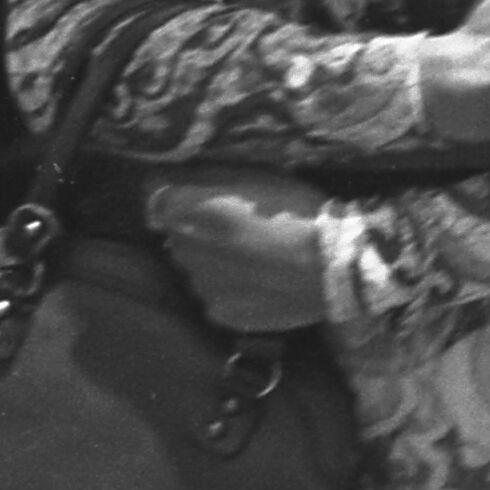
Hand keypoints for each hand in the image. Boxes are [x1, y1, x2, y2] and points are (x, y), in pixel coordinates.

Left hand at [148, 169, 336, 334]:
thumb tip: (171, 178)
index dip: (173, 189)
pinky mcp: (219, 313)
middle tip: (238, 225)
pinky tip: (261, 280)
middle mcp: (182, 250)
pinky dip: (231, 287)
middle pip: (176, 232)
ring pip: (196, 266)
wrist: (334, 268)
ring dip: (213, 259)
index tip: (194, 189)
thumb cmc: (300, 212)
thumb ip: (208, 177)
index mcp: (188, 211)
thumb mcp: (257, 176)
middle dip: (197, 227)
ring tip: (255, 255)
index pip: (155, 194)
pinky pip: (216, 295)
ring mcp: (200, 286)